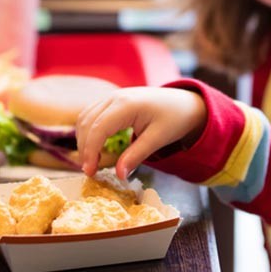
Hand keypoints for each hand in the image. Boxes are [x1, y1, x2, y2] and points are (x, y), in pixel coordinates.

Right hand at [76, 86, 206, 177]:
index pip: (98, 129)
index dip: (90, 152)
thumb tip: (118, 175)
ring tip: (92, 161)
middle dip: (85, 148)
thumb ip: (137, 155)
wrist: (185, 103)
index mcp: (127, 104)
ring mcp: (113, 96)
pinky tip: (96, 147)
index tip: (90, 172)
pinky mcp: (113, 100)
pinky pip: (92, 114)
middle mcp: (115, 97)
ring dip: (84, 139)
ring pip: (86, 117)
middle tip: (91, 171)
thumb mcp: (159, 138)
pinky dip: (89, 131)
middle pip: (87, 123)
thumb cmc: (175, 118)